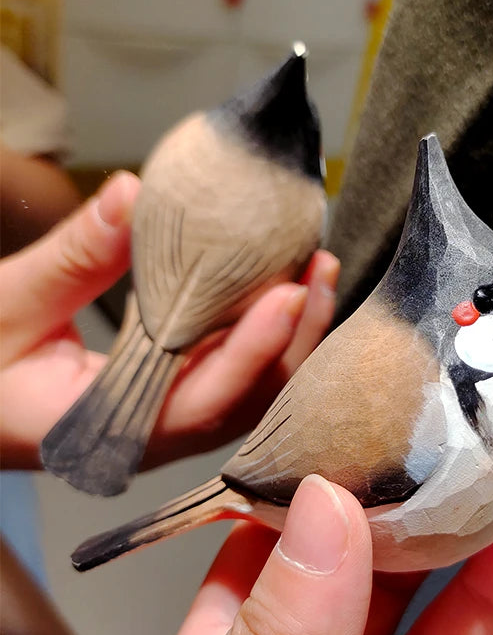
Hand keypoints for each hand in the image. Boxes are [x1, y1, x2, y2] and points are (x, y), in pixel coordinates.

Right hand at [0, 171, 338, 469]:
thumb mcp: (5, 308)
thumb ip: (73, 258)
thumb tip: (131, 196)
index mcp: (108, 431)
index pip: (202, 401)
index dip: (252, 350)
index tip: (289, 293)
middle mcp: (155, 438)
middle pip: (248, 402)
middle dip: (294, 338)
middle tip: (320, 269)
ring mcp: (172, 424)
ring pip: (253, 394)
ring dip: (290, 336)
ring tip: (316, 273)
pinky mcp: (177, 402)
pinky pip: (238, 377)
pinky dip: (267, 337)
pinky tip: (286, 293)